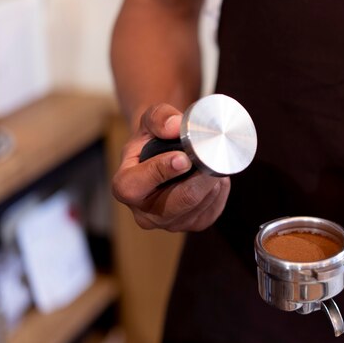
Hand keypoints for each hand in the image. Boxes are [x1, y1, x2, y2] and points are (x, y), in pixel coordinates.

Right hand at [111, 103, 230, 231]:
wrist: (165, 157)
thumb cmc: (154, 138)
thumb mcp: (149, 120)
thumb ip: (158, 118)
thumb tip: (175, 126)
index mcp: (125, 187)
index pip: (136, 186)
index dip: (160, 171)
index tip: (183, 158)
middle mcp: (145, 214)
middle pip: (180, 201)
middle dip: (200, 179)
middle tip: (215, 159)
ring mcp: (170, 224)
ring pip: (200, 204)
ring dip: (212, 182)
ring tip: (214, 162)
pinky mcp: (193, 225)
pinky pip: (212, 209)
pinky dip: (219, 191)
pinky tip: (216, 176)